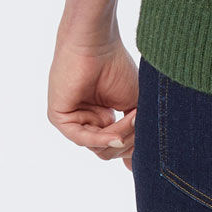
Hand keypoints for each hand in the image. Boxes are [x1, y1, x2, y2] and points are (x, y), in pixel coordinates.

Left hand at [47, 30, 139, 171]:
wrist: (97, 43)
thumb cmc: (115, 66)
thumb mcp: (133, 106)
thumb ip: (134, 134)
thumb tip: (133, 168)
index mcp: (102, 119)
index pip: (115, 147)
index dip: (131, 149)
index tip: (151, 150)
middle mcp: (86, 121)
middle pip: (108, 151)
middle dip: (128, 140)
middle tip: (139, 120)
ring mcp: (72, 120)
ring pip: (98, 147)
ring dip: (119, 135)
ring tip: (132, 116)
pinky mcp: (60, 117)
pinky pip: (82, 138)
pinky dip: (101, 137)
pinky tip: (115, 130)